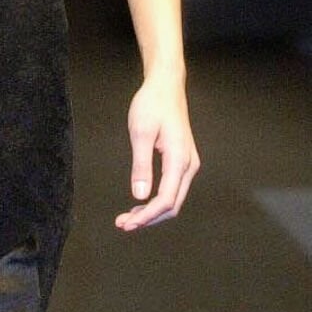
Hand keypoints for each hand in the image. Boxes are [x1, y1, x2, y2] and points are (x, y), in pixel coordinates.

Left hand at [115, 75, 199, 230]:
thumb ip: (141, 166)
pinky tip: (140, 204)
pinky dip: (156, 201)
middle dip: (148, 219)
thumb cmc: (152, 105)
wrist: (166, 86)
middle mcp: (188, 165)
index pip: (165, 199)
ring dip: (152, 212)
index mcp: (179, 159)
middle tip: (123, 224)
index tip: (127, 224)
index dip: (146, 216)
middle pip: (172, 205)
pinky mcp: (182, 161)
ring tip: (128, 218)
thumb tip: (139, 196)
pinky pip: (172, 189)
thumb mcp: (141, 133)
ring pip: (173, 199)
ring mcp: (188, 164)